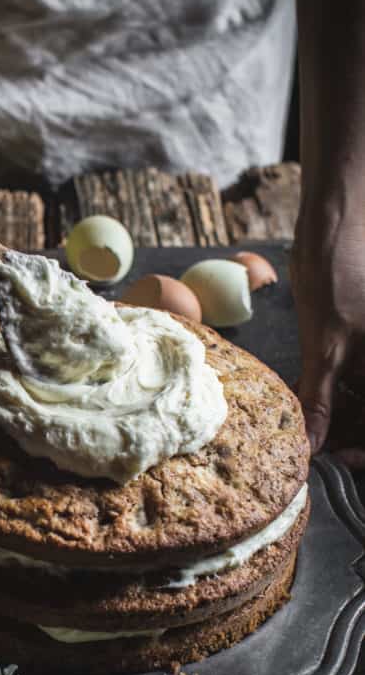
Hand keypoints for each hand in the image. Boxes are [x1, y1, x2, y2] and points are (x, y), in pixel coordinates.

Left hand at [291, 203, 364, 468]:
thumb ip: (323, 395)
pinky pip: (360, 375)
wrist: (339, 216)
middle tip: (322, 446)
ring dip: (348, 415)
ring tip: (315, 426)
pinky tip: (318, 396)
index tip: (339, 458)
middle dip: (355, 433)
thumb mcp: (325, 339)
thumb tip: (314, 444)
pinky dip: (343, 390)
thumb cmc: (338, 267)